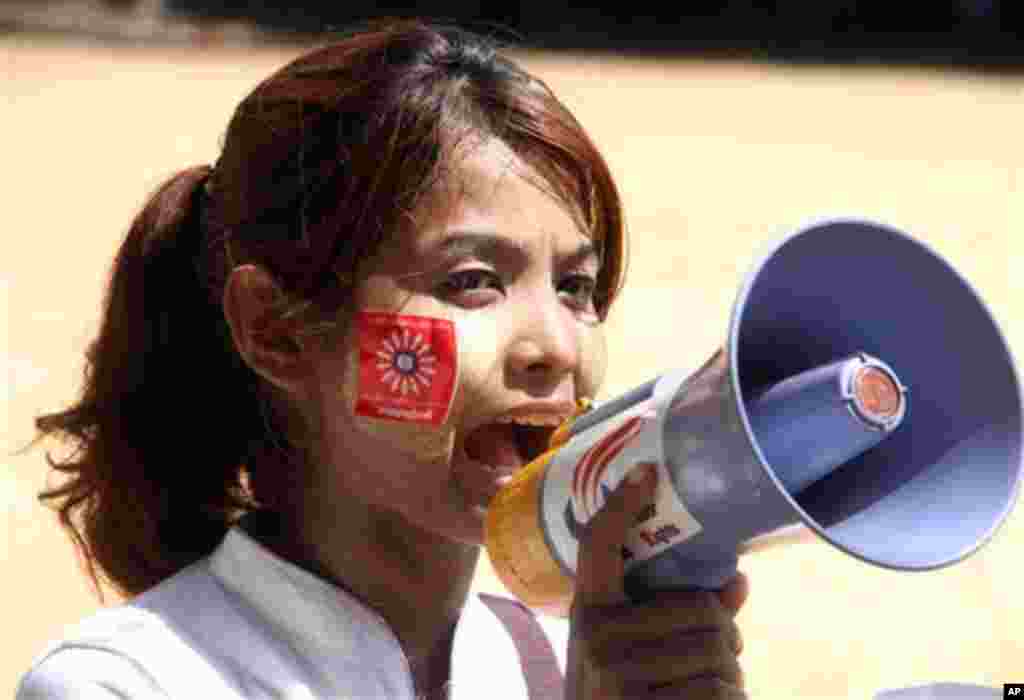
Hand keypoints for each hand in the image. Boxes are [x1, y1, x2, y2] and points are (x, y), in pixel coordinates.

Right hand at [565, 462, 747, 698]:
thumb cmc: (618, 694)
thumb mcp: (629, 653)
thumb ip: (676, 615)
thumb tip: (738, 581)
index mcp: (589, 612)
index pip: (597, 545)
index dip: (620, 506)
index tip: (645, 473)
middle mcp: (599, 635)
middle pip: (701, 607)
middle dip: (724, 631)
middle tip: (719, 648)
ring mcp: (619, 672)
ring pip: (718, 650)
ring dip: (730, 670)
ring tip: (710, 682)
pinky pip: (719, 690)